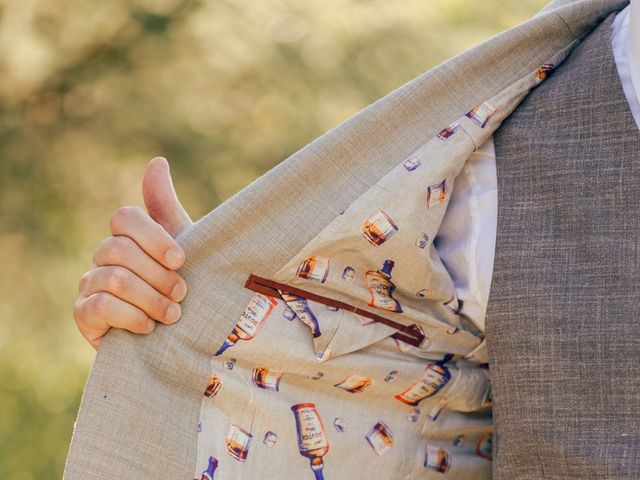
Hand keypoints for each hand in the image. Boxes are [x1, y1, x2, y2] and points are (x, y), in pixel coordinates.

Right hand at [73, 157, 192, 349]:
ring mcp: (90, 284)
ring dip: (150, 299)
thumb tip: (157, 161)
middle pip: (120, 249)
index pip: (126, 218)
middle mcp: (104, 255)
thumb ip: (166, 208)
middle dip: (157, 274)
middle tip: (182, 293)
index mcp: (128, 236)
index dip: (154, 237)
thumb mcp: (183, 247)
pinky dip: (131, 317)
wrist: (173, 337)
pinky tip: (149, 328)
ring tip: (174, 315)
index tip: (181, 259)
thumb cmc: (180, 285)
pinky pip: (101, 306)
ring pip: (113, 279)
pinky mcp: (83, 314)